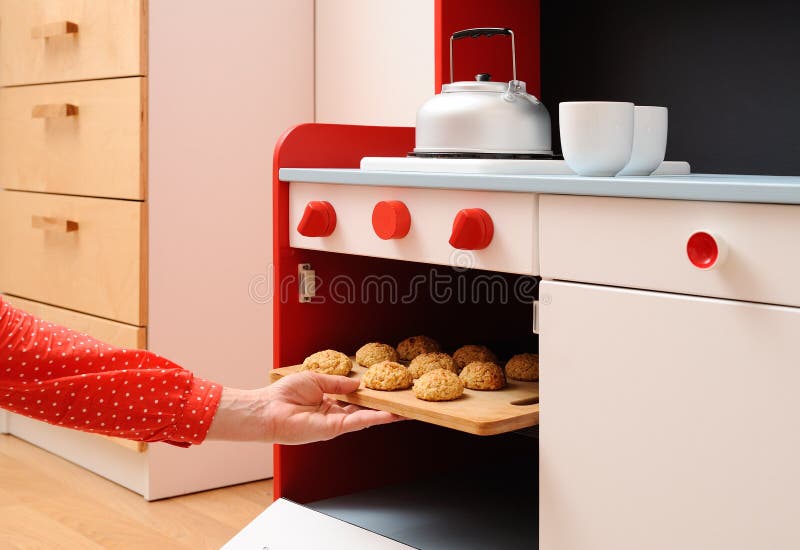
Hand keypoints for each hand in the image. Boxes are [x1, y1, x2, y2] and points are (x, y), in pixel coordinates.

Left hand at [205, 371, 404, 443]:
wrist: (269, 409)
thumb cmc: (284, 394)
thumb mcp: (316, 379)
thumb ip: (339, 382)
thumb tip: (358, 384)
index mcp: (328, 400)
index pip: (355, 398)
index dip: (370, 394)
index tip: (385, 390)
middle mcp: (334, 413)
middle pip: (364, 410)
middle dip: (383, 407)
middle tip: (402, 402)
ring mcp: (335, 422)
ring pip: (366, 417)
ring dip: (385, 414)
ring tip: (405, 410)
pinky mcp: (334, 428)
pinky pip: (359, 422)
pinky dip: (375, 418)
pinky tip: (390, 415)